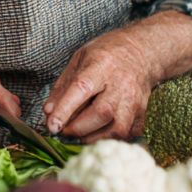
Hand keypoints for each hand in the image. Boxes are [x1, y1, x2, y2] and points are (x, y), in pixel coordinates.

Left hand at [43, 12, 191, 140]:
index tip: (52, 126)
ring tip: (78, 134)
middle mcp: (121, 83)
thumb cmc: (105, 55)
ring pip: (116, 128)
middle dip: (77, 128)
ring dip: (93, 137)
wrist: (142, 52)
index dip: (65, 110)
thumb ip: (62, 87)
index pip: (81, 89)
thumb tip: (49, 112)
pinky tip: (97, 132)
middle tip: (63, 130)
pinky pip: (127, 134)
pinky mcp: (143, 113)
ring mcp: (134, 100)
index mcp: (101, 65)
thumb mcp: (78, 60)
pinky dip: (109, 138)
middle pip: (101, 113)